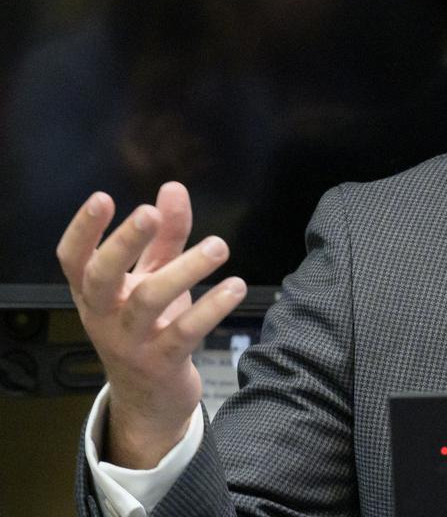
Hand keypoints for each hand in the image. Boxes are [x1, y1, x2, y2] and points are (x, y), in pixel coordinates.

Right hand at [57, 182, 245, 468]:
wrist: (150, 398)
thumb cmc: (149, 324)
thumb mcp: (153, 276)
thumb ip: (165, 234)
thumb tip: (173, 187)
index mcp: (94, 292)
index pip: (73, 259)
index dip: (82, 229)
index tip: (102, 197)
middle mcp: (104, 315)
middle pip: (102, 276)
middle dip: (124, 243)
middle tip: (150, 214)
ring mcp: (130, 341)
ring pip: (149, 301)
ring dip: (185, 270)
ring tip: (218, 246)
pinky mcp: (162, 362)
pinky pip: (185, 333)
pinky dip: (211, 308)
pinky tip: (235, 286)